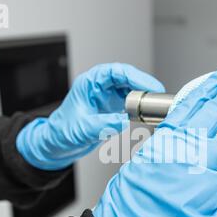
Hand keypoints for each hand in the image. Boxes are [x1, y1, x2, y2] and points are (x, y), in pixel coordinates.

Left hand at [16, 63, 164, 169]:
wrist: (57, 145)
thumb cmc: (61, 132)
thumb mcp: (80, 129)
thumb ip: (102, 124)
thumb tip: (123, 121)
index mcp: (90, 83)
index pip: (116, 72)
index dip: (135, 77)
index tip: (150, 86)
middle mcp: (101, 87)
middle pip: (128, 79)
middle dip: (145, 86)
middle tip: (159, 97)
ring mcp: (108, 98)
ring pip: (132, 91)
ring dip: (144, 98)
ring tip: (155, 107)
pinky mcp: (113, 109)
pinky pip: (132, 104)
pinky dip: (141, 109)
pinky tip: (147, 115)